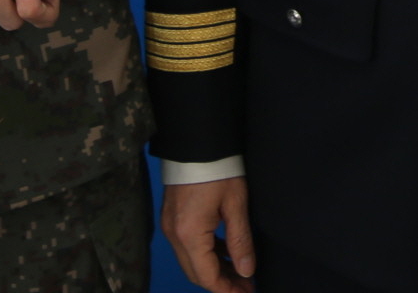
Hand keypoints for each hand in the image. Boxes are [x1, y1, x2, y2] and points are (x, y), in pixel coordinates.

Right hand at [161, 175, 254, 292]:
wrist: (195, 140)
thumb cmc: (218, 168)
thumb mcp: (235, 204)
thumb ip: (240, 241)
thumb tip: (247, 271)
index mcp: (189, 235)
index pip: (207, 277)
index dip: (227, 290)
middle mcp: (174, 235)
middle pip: (196, 273)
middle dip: (221, 283)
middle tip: (246, 286)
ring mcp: (170, 226)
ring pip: (191, 261)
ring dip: (214, 269)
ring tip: (240, 272)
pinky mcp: (171, 217)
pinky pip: (187, 246)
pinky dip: (206, 254)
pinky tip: (225, 252)